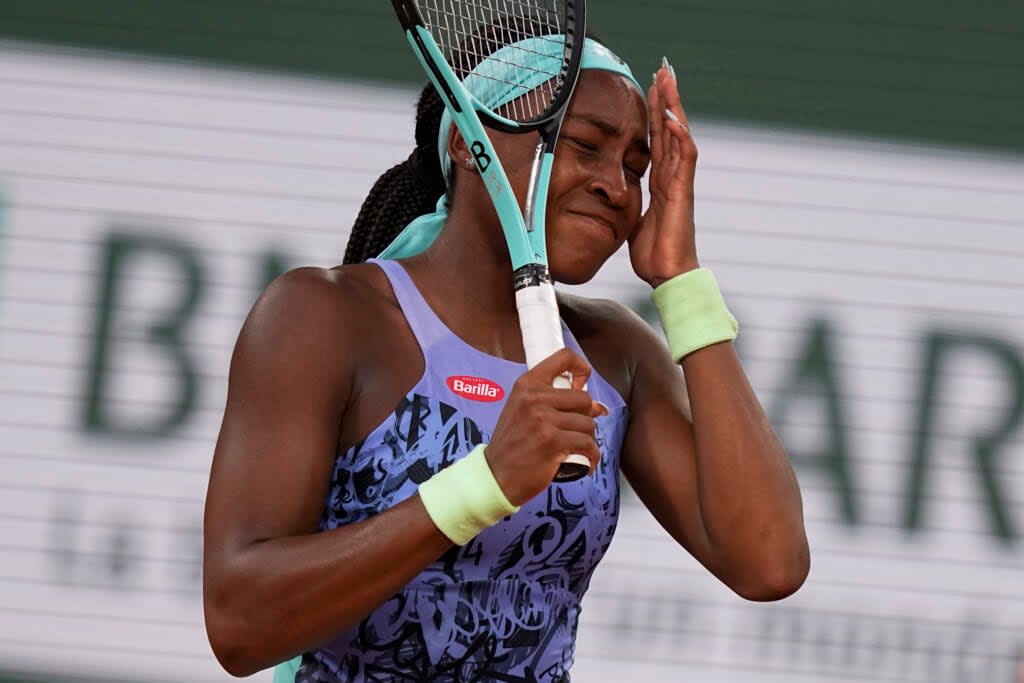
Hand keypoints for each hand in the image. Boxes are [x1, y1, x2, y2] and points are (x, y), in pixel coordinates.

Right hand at [486, 348, 607, 505]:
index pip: (564, 358)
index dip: (582, 368)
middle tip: (576, 431)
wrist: (495, 476)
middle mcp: (534, 398)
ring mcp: (543, 420)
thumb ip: (552, 402)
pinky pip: (588, 444)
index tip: (582, 385)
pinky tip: (586, 463)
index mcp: (527, 384)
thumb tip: (597, 406)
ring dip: (588, 439)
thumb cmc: (512, 445)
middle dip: (586, 418)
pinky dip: (592, 456)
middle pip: (584, 399)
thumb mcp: (522, 411)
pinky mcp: (553, 442)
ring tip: (575, 449)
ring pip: (588, 424)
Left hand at [629, 60, 700, 288]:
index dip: (655, 115)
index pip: (658, 140)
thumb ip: (629, 206)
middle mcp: (672, 178)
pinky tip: (675, 118)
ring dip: (674, 107)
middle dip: (666, 99)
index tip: (650, 90)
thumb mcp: (632, 222)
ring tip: (669, 81)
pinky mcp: (683, 193)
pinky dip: (681, 137)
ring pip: (679, 136)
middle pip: (670, 130)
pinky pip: (685, 159)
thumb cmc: (653, 254)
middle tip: (663, 70)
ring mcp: (680, 183)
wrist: (668, 275)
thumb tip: (613, 200)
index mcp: (661, 183)